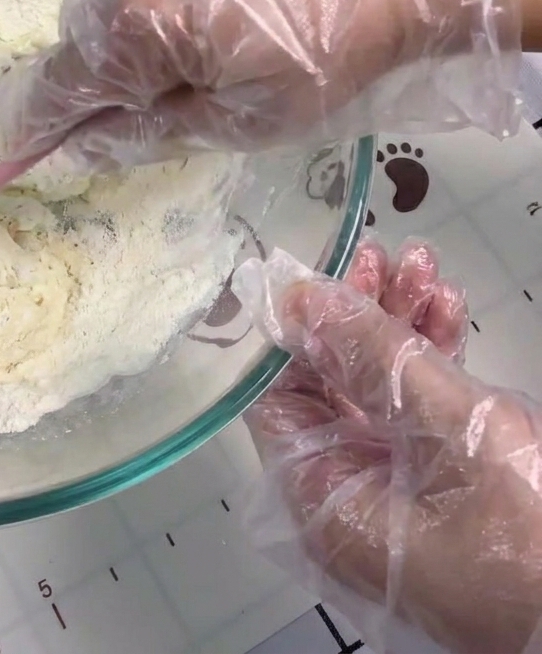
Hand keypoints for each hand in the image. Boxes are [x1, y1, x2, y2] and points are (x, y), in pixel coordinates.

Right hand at [0, 0, 521, 167]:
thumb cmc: (330, 52)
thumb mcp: (242, 120)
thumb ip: (144, 134)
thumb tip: (75, 150)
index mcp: (136, 20)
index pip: (58, 86)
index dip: (34, 127)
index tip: (13, 154)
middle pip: (78, 40)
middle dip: (102, 78)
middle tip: (163, 98)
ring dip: (127, 30)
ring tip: (200, 41)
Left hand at [238, 239, 541, 653]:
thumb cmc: (523, 536)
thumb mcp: (446, 429)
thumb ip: (370, 357)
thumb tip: (300, 296)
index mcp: (316, 492)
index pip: (275, 390)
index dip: (298, 324)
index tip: (327, 269)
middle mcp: (338, 493)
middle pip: (327, 381)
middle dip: (359, 312)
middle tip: (386, 256)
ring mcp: (387, 492)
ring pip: (374, 389)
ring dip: (400, 326)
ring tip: (429, 270)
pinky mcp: (431, 489)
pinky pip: (413, 415)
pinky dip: (431, 363)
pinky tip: (449, 313)